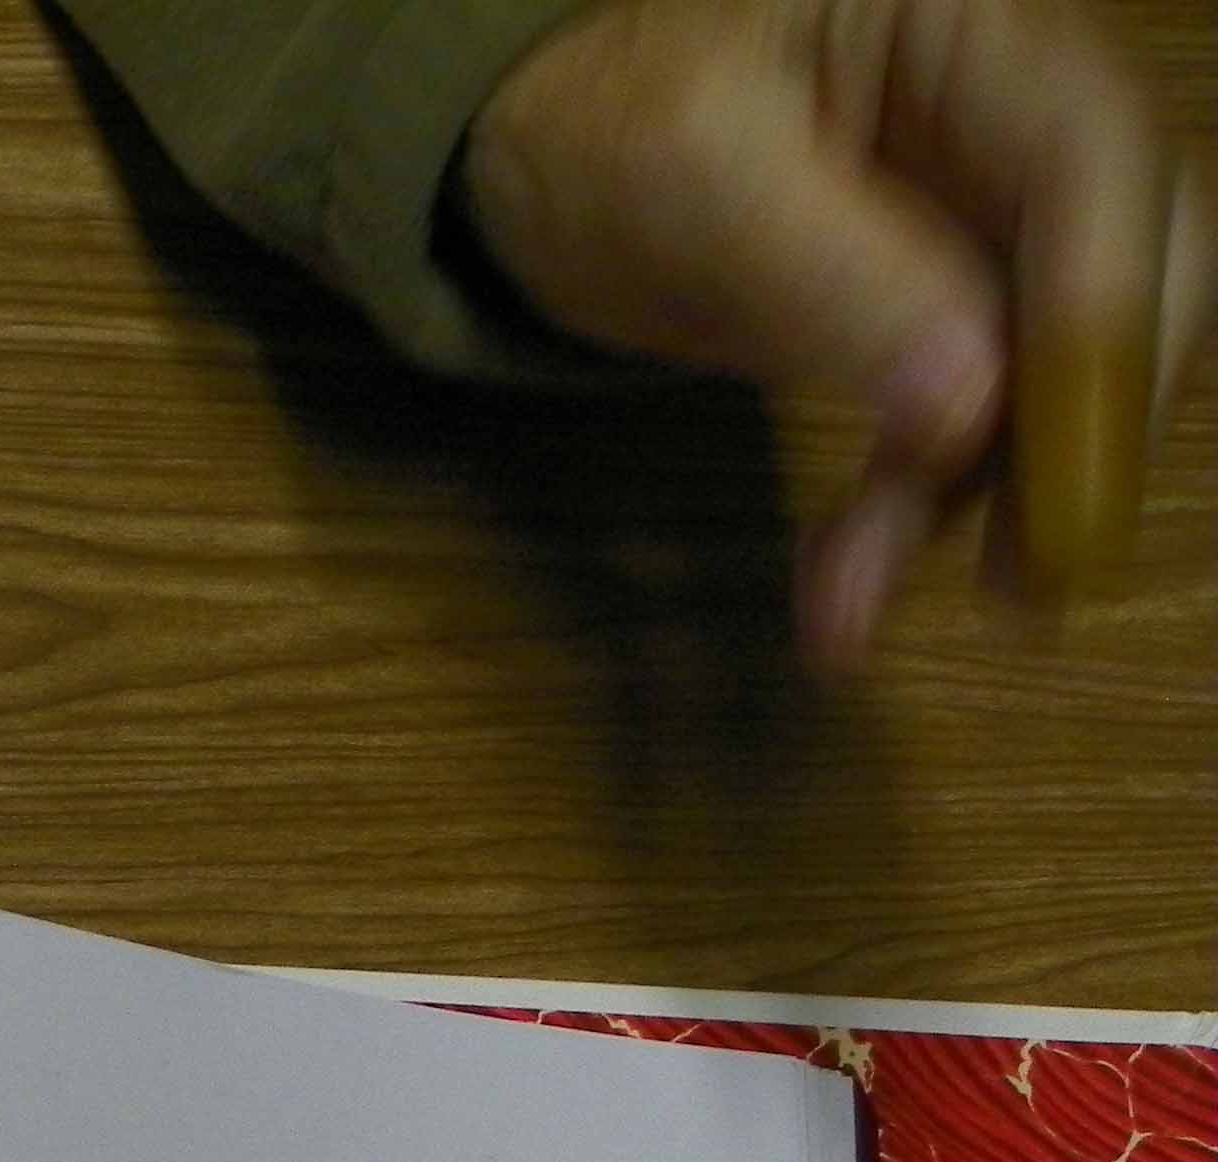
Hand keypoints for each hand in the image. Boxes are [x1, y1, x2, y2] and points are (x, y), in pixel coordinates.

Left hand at [452, 0, 1212, 669]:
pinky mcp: (939, 316)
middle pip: (1123, 276)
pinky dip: (915, 508)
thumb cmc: (605, 123)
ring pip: (1048, 372)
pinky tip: (844, 588)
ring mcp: (983, 225)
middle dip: (1075, 432)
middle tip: (1017, 579)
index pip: (1095, 168)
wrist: (533, 159)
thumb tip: (970, 406)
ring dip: (975, 503)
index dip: (1102, 318)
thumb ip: (830, 277)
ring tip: (849, 610)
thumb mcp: (692, 178)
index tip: (1060, 463)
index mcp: (974, 34)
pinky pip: (969, 421)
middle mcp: (1013, 122)